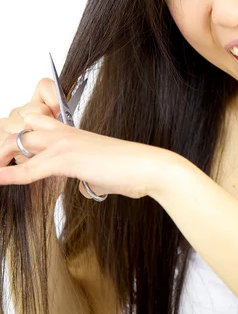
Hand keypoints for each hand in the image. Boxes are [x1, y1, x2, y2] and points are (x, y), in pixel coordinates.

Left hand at [0, 110, 172, 199]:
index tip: (5, 158)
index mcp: (70, 133)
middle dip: (3, 147)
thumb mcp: (100, 173)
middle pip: (17, 130)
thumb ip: (87, 177)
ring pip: (17, 142)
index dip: (14, 141)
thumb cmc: (128, 171)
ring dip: (1, 156)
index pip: (32, 126)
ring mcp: (63, 142)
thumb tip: (85, 186)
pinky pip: (29, 168)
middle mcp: (63, 132)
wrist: (147, 167)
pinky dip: (9, 175)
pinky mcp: (66, 158)